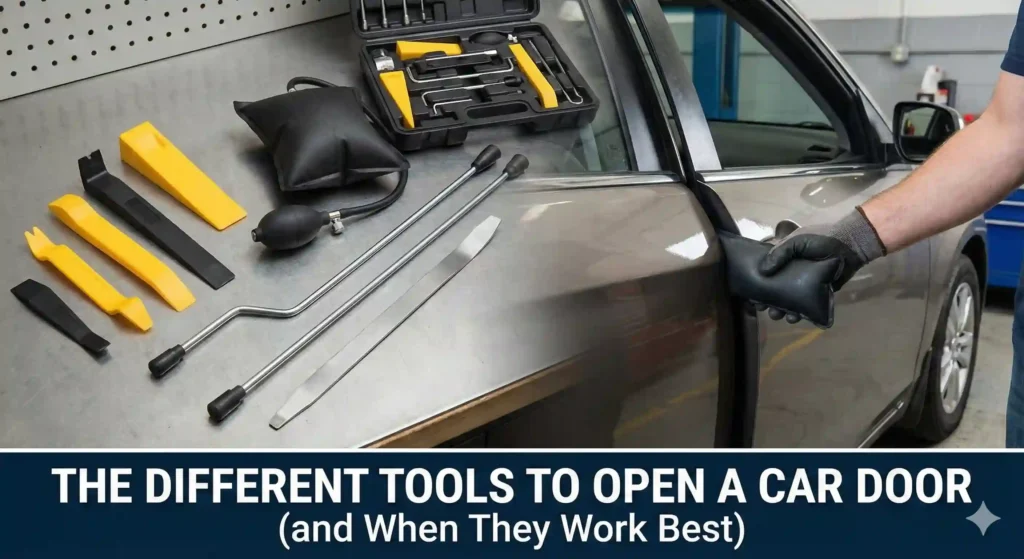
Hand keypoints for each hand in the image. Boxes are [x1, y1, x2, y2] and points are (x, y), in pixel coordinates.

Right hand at [754, 209, 885, 323]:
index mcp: (783, 259)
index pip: (765, 272)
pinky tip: (795, 317)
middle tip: (763, 307)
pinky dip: (799, 314)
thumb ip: (780, 253)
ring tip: (779, 315)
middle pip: (774, 290)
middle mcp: (791, 272)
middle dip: (767, 301)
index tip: (751, 294)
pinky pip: (806, 307)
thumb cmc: (822, 239)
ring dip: (781, 310)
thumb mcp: (797, 241)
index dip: (757, 283)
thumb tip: (762, 271)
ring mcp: (804, 284)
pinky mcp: (817, 293)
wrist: (851, 246)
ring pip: (788, 301)